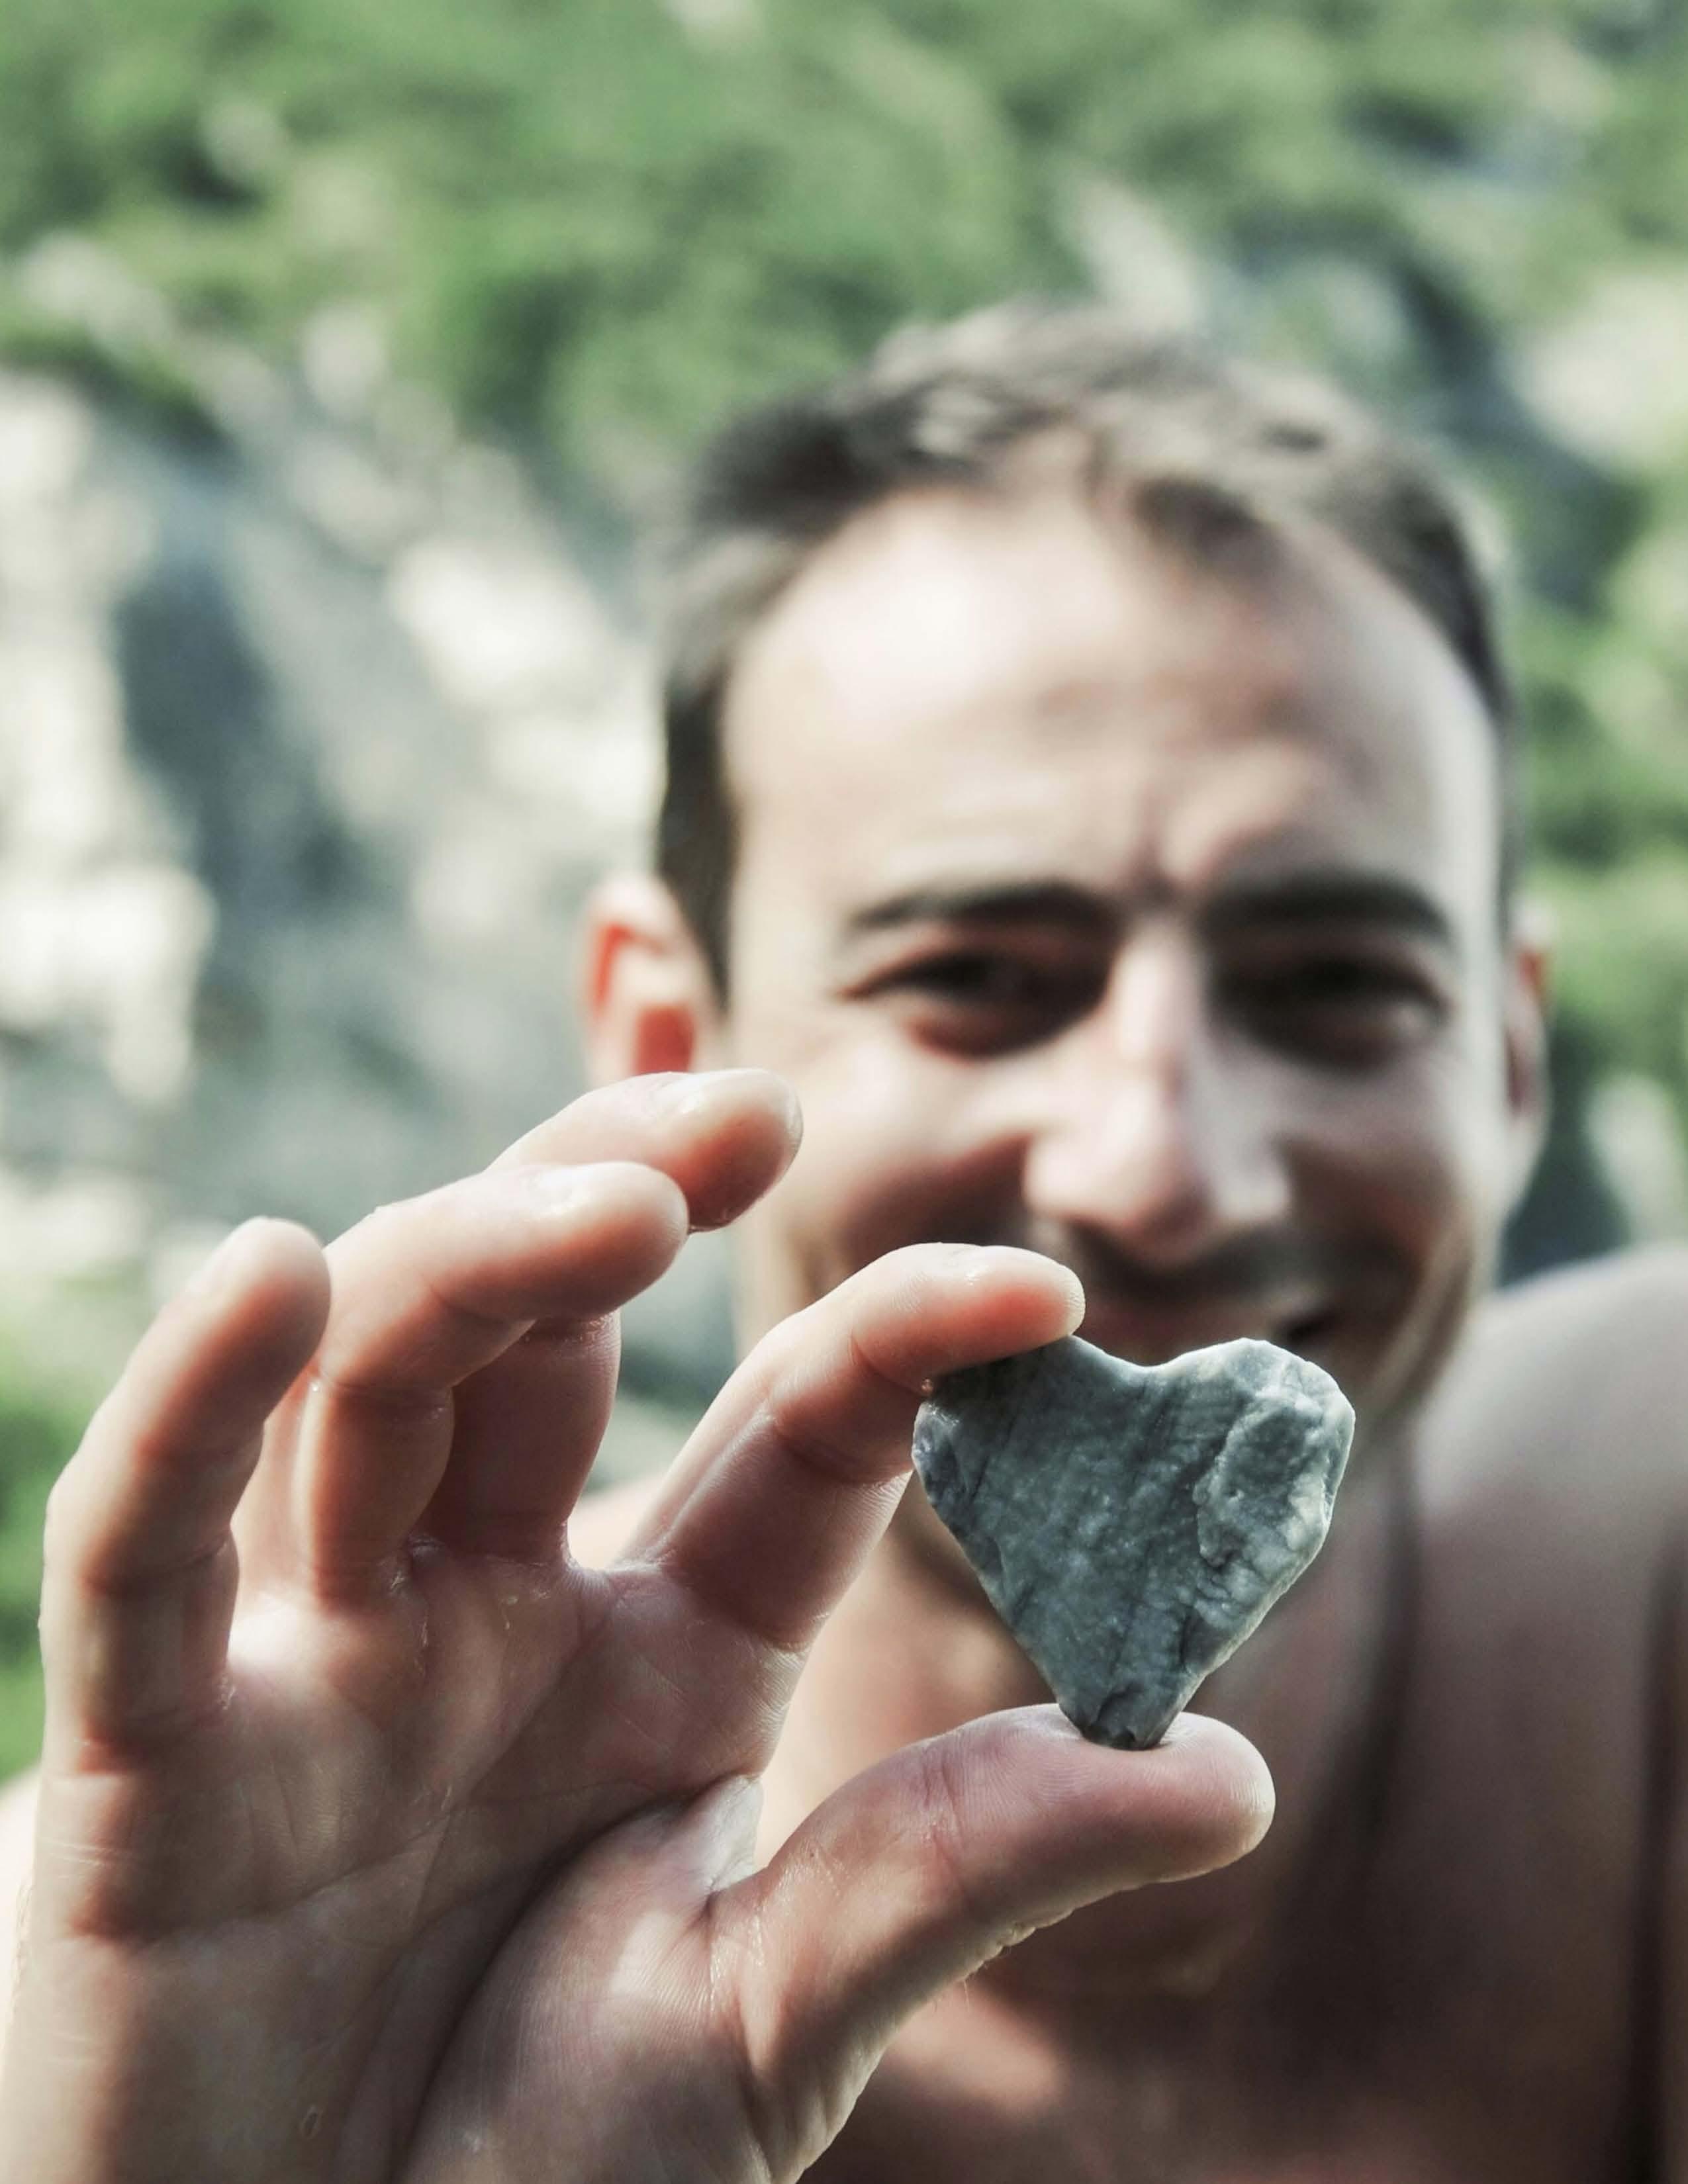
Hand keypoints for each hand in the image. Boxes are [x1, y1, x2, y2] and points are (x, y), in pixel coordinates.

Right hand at [1, 1069, 1271, 2183]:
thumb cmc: (532, 2182)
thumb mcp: (771, 2019)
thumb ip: (952, 1870)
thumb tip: (1232, 1774)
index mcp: (667, 1650)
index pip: (793, 1439)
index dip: (905, 1343)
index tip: (1043, 1286)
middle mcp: (493, 1610)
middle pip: (551, 1335)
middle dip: (630, 1195)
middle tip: (755, 1116)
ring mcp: (319, 1661)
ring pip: (373, 1388)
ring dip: (475, 1262)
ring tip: (613, 1207)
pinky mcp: (148, 1753)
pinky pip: (144, 1550)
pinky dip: (186, 1410)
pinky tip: (269, 1274)